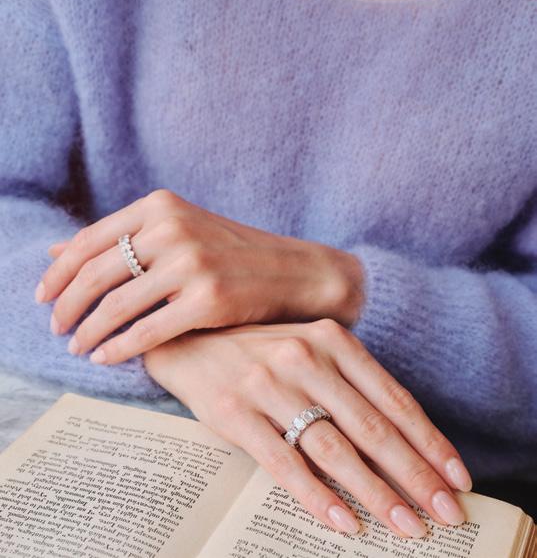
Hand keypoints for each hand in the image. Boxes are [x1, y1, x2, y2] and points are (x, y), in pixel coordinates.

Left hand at [36, 189, 363, 363]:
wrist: (294, 271)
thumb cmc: (232, 253)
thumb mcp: (178, 229)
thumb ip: (120, 237)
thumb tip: (55, 249)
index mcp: (161, 206)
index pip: (89, 240)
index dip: (58, 272)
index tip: (43, 297)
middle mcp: (173, 228)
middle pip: (95, 272)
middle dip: (66, 306)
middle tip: (56, 328)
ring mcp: (192, 264)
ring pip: (116, 304)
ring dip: (87, 331)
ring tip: (77, 347)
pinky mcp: (209, 300)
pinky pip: (146, 331)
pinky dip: (117, 348)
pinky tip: (104, 358)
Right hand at [143, 319, 471, 538]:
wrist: (189, 340)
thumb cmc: (260, 351)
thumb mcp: (309, 351)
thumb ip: (349, 385)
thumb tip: (400, 443)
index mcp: (331, 340)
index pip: (393, 398)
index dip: (429, 440)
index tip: (457, 478)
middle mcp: (305, 358)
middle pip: (371, 427)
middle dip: (414, 475)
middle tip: (446, 514)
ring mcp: (268, 384)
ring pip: (333, 447)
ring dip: (374, 492)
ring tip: (405, 526)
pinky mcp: (235, 412)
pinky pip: (283, 462)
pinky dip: (317, 495)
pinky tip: (343, 522)